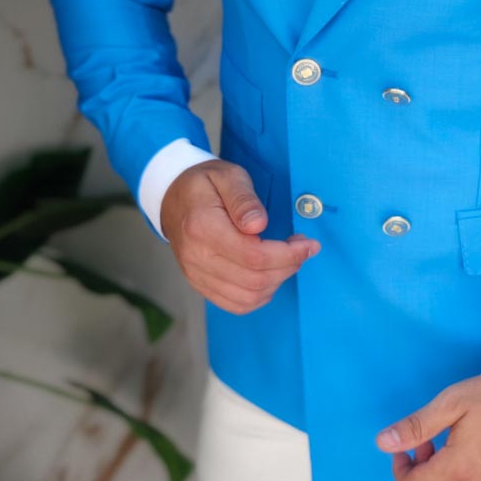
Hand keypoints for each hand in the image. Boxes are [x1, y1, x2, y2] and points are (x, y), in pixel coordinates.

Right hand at [160, 159, 318, 313]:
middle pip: (254, 279)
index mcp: (203, 227)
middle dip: (288, 267)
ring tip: (287, 260)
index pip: (254, 256)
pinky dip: (260, 296)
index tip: (308, 244)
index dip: (288, 255)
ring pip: (248, 297)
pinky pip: (235, 304)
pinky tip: (270, 276)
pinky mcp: (200, 284)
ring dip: (277, 282)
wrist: (172, 198)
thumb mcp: (227, 176)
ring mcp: (196, 274)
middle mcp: (197, 257)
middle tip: (301, 249)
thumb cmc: (204, 184)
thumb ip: (243, 199)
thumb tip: (259, 224)